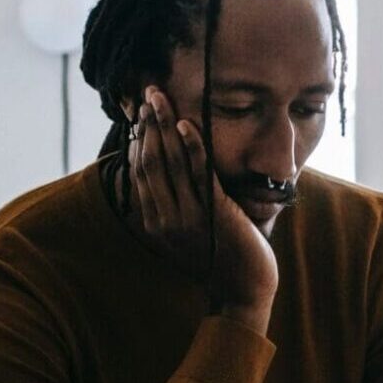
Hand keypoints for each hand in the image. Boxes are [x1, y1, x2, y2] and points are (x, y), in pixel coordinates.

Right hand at [127, 86, 277, 329]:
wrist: (244, 289)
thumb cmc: (220, 256)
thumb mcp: (189, 230)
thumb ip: (175, 204)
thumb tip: (169, 171)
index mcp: (154, 222)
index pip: (139, 172)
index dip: (139, 139)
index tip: (141, 113)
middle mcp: (164, 219)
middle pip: (149, 162)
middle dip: (148, 125)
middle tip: (148, 93)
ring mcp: (187, 218)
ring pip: (169, 163)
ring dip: (164, 126)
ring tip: (160, 98)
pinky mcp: (212, 214)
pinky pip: (199, 174)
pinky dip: (192, 147)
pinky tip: (187, 124)